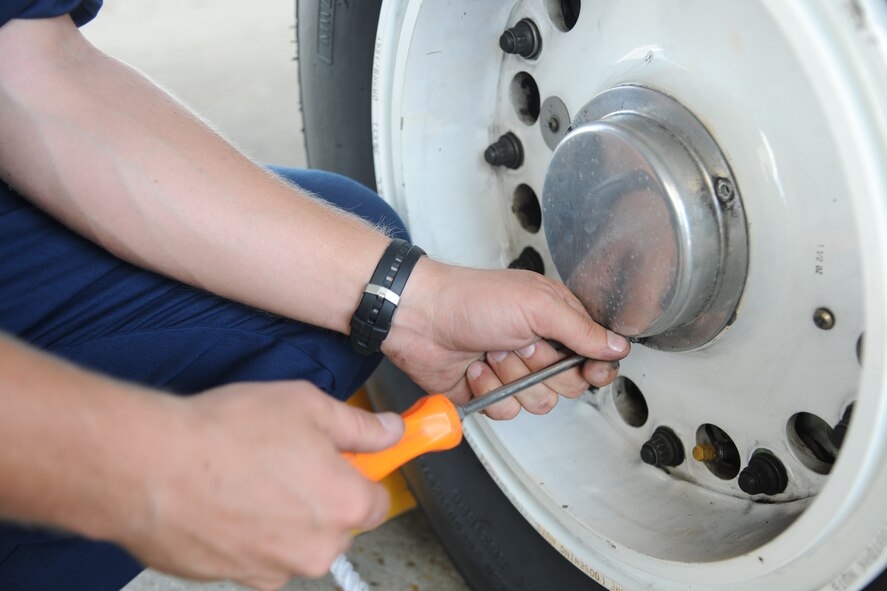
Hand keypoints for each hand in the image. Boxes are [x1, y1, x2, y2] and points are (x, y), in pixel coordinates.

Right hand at [117, 382, 403, 590]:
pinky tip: (222, 500)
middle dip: (319, 496)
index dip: (360, 475)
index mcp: (344, 506)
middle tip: (285, 458)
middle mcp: (315, 549)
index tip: (346, 460)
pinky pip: (253, 555)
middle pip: (335, 524)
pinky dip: (244, 533)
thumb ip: (359, 427)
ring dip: (280, 517)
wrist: (149, 468)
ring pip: (293, 541)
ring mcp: (271, 570)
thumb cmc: (226, 433)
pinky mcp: (231, 579)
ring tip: (245, 476)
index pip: (377, 501)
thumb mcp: (308, 406)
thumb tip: (391, 431)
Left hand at [382, 259, 629, 417]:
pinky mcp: (489, 392)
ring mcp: (513, 371)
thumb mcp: (536, 305)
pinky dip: (490, 392)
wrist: (419, 317)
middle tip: (521, 344)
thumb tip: (617, 346)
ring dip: (513, 378)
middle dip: (543, 368)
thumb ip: (581, 329)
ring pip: (539, 402)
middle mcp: (537, 346)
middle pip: (570, 384)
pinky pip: (508, 412)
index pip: (595, 354)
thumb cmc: (471, 298)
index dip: (595, 366)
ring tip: (492, 352)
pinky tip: (475, 368)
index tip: (589, 368)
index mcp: (555, 319)